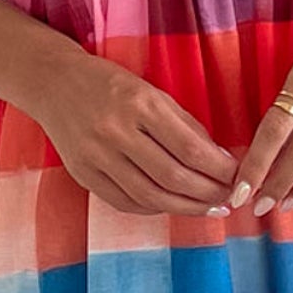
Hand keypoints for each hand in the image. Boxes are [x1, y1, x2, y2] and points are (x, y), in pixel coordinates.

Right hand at [33, 50, 241, 217]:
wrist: (53, 84)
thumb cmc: (112, 85)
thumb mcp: (152, 92)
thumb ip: (185, 125)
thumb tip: (220, 160)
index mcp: (140, 104)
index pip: (190, 148)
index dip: (219, 169)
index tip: (239, 176)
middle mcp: (116, 131)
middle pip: (173, 177)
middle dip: (207, 193)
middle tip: (228, 198)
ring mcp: (96, 156)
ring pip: (150, 196)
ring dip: (186, 208)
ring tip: (209, 209)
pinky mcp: (83, 174)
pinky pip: (125, 202)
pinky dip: (154, 208)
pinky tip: (173, 206)